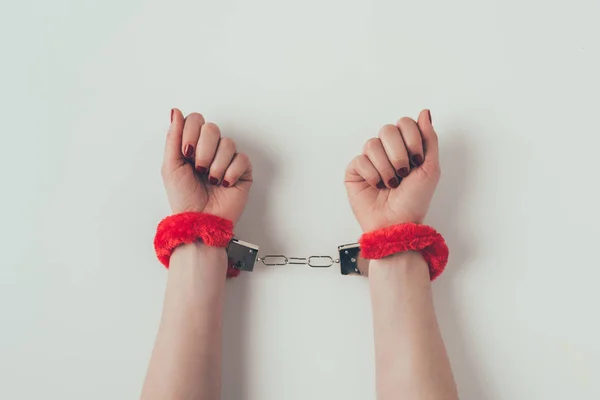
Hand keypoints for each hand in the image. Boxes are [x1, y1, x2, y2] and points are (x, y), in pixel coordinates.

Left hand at [161, 109, 252, 223]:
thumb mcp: (170, 166)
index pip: (196, 120)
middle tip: (199, 168)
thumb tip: (175, 111)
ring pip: (228, 143)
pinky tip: (224, 184)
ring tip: (211, 180)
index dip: (191, 132)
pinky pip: (242, 158)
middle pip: (212, 128)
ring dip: (216, 164)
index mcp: (192, 145)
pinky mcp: (242, 171)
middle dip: (204, 150)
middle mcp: (210, 149)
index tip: (186, 152)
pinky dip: (231, 173)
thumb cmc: (183, 198)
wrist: (200, 221)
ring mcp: (227, 160)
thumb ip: (173, 137)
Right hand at [345, 109, 439, 231]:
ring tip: (390, 183)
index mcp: (406, 146)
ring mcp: (370, 159)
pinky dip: (372, 175)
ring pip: (372, 144)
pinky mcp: (355, 170)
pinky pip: (360, 160)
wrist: (397, 223)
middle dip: (398, 153)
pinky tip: (376, 185)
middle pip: (388, 130)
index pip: (405, 123)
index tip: (417, 160)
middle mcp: (387, 150)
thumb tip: (424, 112)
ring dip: (386, 167)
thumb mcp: (431, 168)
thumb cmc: (414, 200)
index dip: (412, 139)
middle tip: (403, 172)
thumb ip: (429, 138)